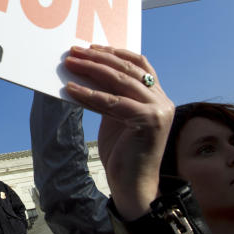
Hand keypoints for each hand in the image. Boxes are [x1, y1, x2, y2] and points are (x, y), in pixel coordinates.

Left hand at [63, 45, 173, 219]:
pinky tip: (71, 89)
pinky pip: (113, 102)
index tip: (92, 46)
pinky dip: (90, 94)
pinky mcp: (149, 121)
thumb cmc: (123, 154)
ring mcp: (159, 110)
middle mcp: (162, 101)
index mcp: (158, 97)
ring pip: (120, 81)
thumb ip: (111, 97)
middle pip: (128, 69)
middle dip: (98, 57)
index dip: (116, 53)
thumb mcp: (116, 118)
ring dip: (92, 69)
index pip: (139, 65)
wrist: (133, 186)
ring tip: (70, 63)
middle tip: (74, 50)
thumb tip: (87, 76)